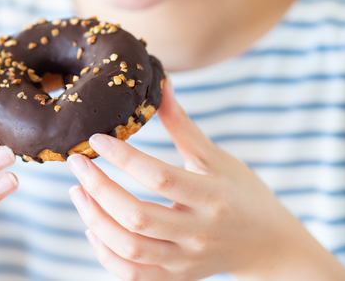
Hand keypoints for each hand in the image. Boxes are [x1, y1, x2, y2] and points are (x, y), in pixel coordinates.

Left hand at [67, 78, 344, 280]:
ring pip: (130, 248)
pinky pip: (133, 275)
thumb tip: (161, 83)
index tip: (96, 138)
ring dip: (95, 219)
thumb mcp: (217, 158)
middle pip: (138, 216)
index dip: (124, 157)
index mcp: (211, 196)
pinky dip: (106, 254)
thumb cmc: (242, 193)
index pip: (159, 177)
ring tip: (76, 191)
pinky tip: (92, 228)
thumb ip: (183, 126)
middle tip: (76, 162)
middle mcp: (198, 232)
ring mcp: (185, 260)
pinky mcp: (176, 277)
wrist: (268, 245)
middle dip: (99, 188)